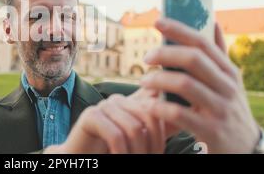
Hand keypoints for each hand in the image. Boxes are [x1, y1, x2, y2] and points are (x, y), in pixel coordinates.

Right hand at [44, 88, 167, 153]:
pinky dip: (121, 154)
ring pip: (134, 129)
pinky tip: (118, 159)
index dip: (161, 136)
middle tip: (148, 161)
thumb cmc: (110, 151)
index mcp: (132, 102)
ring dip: (136, 154)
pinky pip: (115, 135)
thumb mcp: (137, 140)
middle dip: (152, 146)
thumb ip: (156, 128)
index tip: (157, 155)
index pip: (158, 111)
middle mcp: (120, 100)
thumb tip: (183, 119)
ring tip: (132, 163)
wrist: (79, 157)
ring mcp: (104, 105)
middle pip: (149, 118)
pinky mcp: (90, 116)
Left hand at [140, 18, 259, 152]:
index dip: (179, 29)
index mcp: (228, 71)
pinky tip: (150, 105)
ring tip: (144, 82)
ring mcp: (220, 108)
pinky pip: (179, 113)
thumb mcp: (229, 81)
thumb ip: (218, 54)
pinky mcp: (210, 130)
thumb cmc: (228, 108)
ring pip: (184, 84)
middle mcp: (227, 87)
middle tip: (146, 57)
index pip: (203, 43)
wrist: (245, 148)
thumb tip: (214, 21)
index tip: (157, 21)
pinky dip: (160, 107)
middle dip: (165, 54)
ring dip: (158, 80)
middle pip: (193, 59)